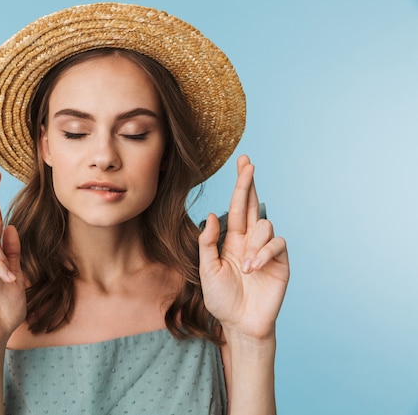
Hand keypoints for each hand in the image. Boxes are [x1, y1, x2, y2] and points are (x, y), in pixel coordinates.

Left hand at [199, 155, 288, 341]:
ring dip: (253, 244)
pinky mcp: (280, 263)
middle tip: (247, 163)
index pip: (238, 207)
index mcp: (233, 240)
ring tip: (245, 267)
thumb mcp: (207, 269)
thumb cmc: (221, 299)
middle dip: (249, 184)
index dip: (241, 185)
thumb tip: (212, 215)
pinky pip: (276, 244)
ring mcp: (267, 250)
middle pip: (253, 205)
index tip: (243, 163)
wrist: (239, 324)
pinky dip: (264, 253)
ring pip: (264, 226)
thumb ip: (208, 243)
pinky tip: (254, 268)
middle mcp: (251, 240)